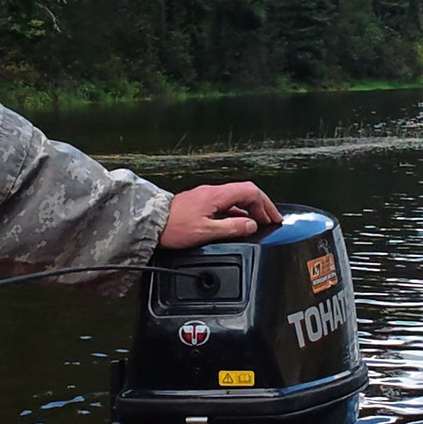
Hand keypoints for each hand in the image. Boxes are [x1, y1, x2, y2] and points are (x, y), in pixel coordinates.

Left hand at [160, 182, 283, 248]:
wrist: (149, 224)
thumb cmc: (173, 228)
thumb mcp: (206, 232)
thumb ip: (232, 228)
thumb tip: (251, 225)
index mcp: (216, 195)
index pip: (250, 192)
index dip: (265, 204)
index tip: (273, 218)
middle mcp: (212, 192)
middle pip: (245, 193)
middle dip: (260, 206)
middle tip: (270, 220)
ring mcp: (205, 196)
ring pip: (235, 198)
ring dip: (249, 209)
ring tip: (257, 223)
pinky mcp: (199, 203)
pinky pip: (225, 204)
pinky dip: (237, 212)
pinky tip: (237, 223)